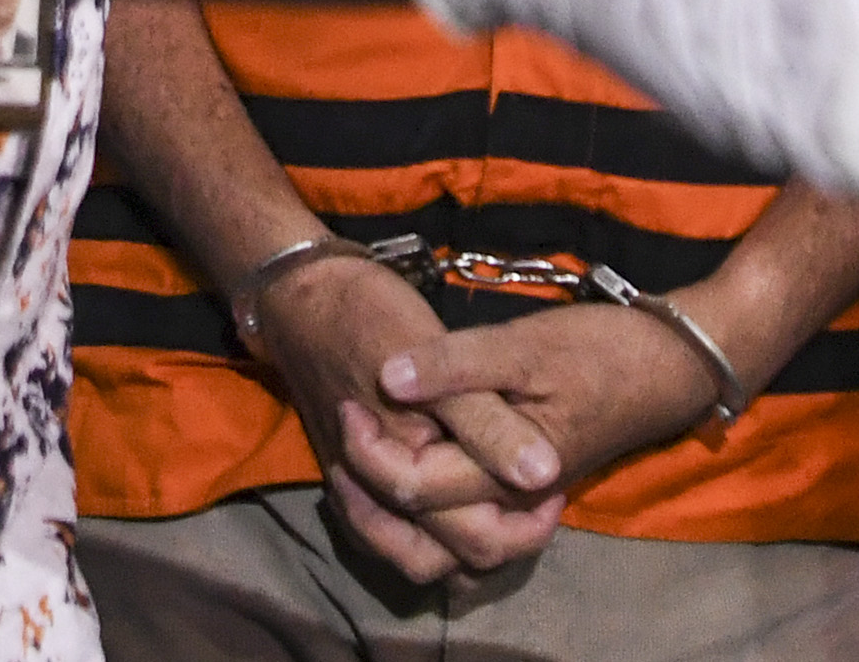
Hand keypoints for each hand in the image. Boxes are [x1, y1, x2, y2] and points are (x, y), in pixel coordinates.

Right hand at [247, 254, 563, 582]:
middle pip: (444, 559)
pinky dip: (427, 525)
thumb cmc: (372, 322)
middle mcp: (374, 499)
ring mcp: (358, 489)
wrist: (304, 299)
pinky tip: (460, 492)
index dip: (525, 524)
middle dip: (498, 539)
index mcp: (402, 479)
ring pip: (415, 552)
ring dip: (460, 539)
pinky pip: (390, 527)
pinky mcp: (353, 474)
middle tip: (539, 495)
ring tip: (505, 499)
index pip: (475, 540)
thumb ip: (487, 426)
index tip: (553, 482)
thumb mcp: (444, 372)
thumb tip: (544, 474)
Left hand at [367, 303, 721, 504]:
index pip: (412, 485)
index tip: (350, 398)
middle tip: (344, 428)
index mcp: (504, 473)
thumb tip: (388, 377)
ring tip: (362, 462)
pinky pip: (466, 515)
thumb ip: (457, 364)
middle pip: (420, 526)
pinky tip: (411, 460)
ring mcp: (517, 497)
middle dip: (368, 490)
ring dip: (396, 511)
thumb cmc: (602, 351)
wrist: (672, 365)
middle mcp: (507, 501)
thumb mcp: (527, 345)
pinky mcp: (525, 483)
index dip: (368, 449)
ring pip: (444, 538)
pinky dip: (431, 502)